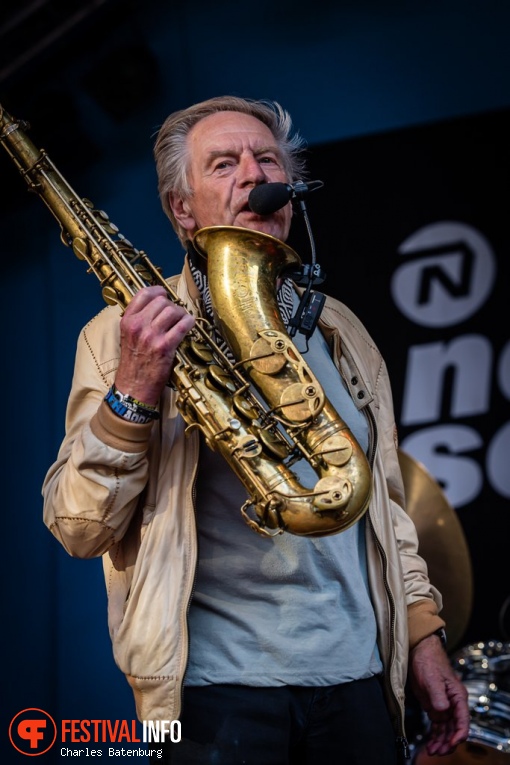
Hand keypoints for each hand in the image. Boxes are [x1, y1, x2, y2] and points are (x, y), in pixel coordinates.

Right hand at [115, 286, 194, 404]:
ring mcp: (151, 335)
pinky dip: (189, 322)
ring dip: (181, 314)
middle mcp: (138, 325)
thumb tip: (157, 305)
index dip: (158, 291)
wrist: (133, 387)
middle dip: (172, 305)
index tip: (164, 295)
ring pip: (173, 310)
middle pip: (162, 301)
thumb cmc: (133, 363)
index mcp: (127, 321)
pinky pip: (183, 325)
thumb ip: (138, 320)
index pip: (144, 294)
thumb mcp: (127, 336)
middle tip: (175, 315)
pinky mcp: (164, 346)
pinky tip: (189, 325)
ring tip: (181, 321)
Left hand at [409, 634, 469, 755]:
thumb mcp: (432, 678)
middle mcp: (453, 703)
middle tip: (438, 751)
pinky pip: (437, 725)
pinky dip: (435, 735)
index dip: (458, 734)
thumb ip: (438, 695)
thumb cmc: (428, 660)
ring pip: (446, 729)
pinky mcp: (434, 706)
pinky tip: (431, 743)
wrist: (418, 651)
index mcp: (457, 696)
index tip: (452, 743)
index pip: (463, 720)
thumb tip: (443, 709)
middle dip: (448, 742)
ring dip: (441, 741)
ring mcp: (444, 705)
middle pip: (454, 728)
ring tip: (433, 751)